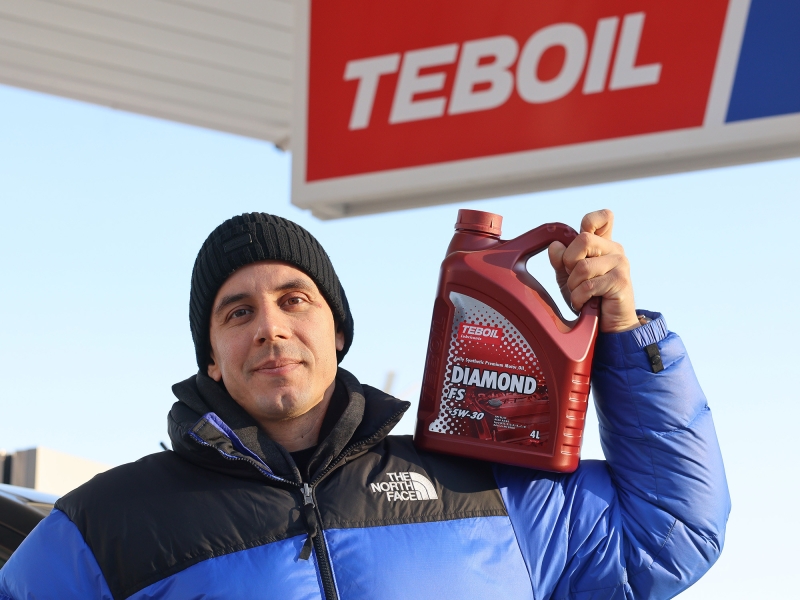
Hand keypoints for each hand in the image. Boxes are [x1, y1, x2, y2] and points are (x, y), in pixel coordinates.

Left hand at [547, 209, 639, 332]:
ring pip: (582, 266)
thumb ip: (561, 261)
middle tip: (574, 279)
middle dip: (569, 262)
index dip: (591, 220)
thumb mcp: (569, 277)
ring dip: (573, 286)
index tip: (580, 237)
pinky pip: (588, 285)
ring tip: (580, 295)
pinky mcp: (620, 280)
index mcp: (603, 244)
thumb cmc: (589, 297)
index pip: (603, 217)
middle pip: (583, 239)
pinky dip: (579, 298)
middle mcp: (614, 249)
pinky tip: (584, 303)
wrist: (609, 324)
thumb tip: (555, 246)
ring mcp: (620, 263)